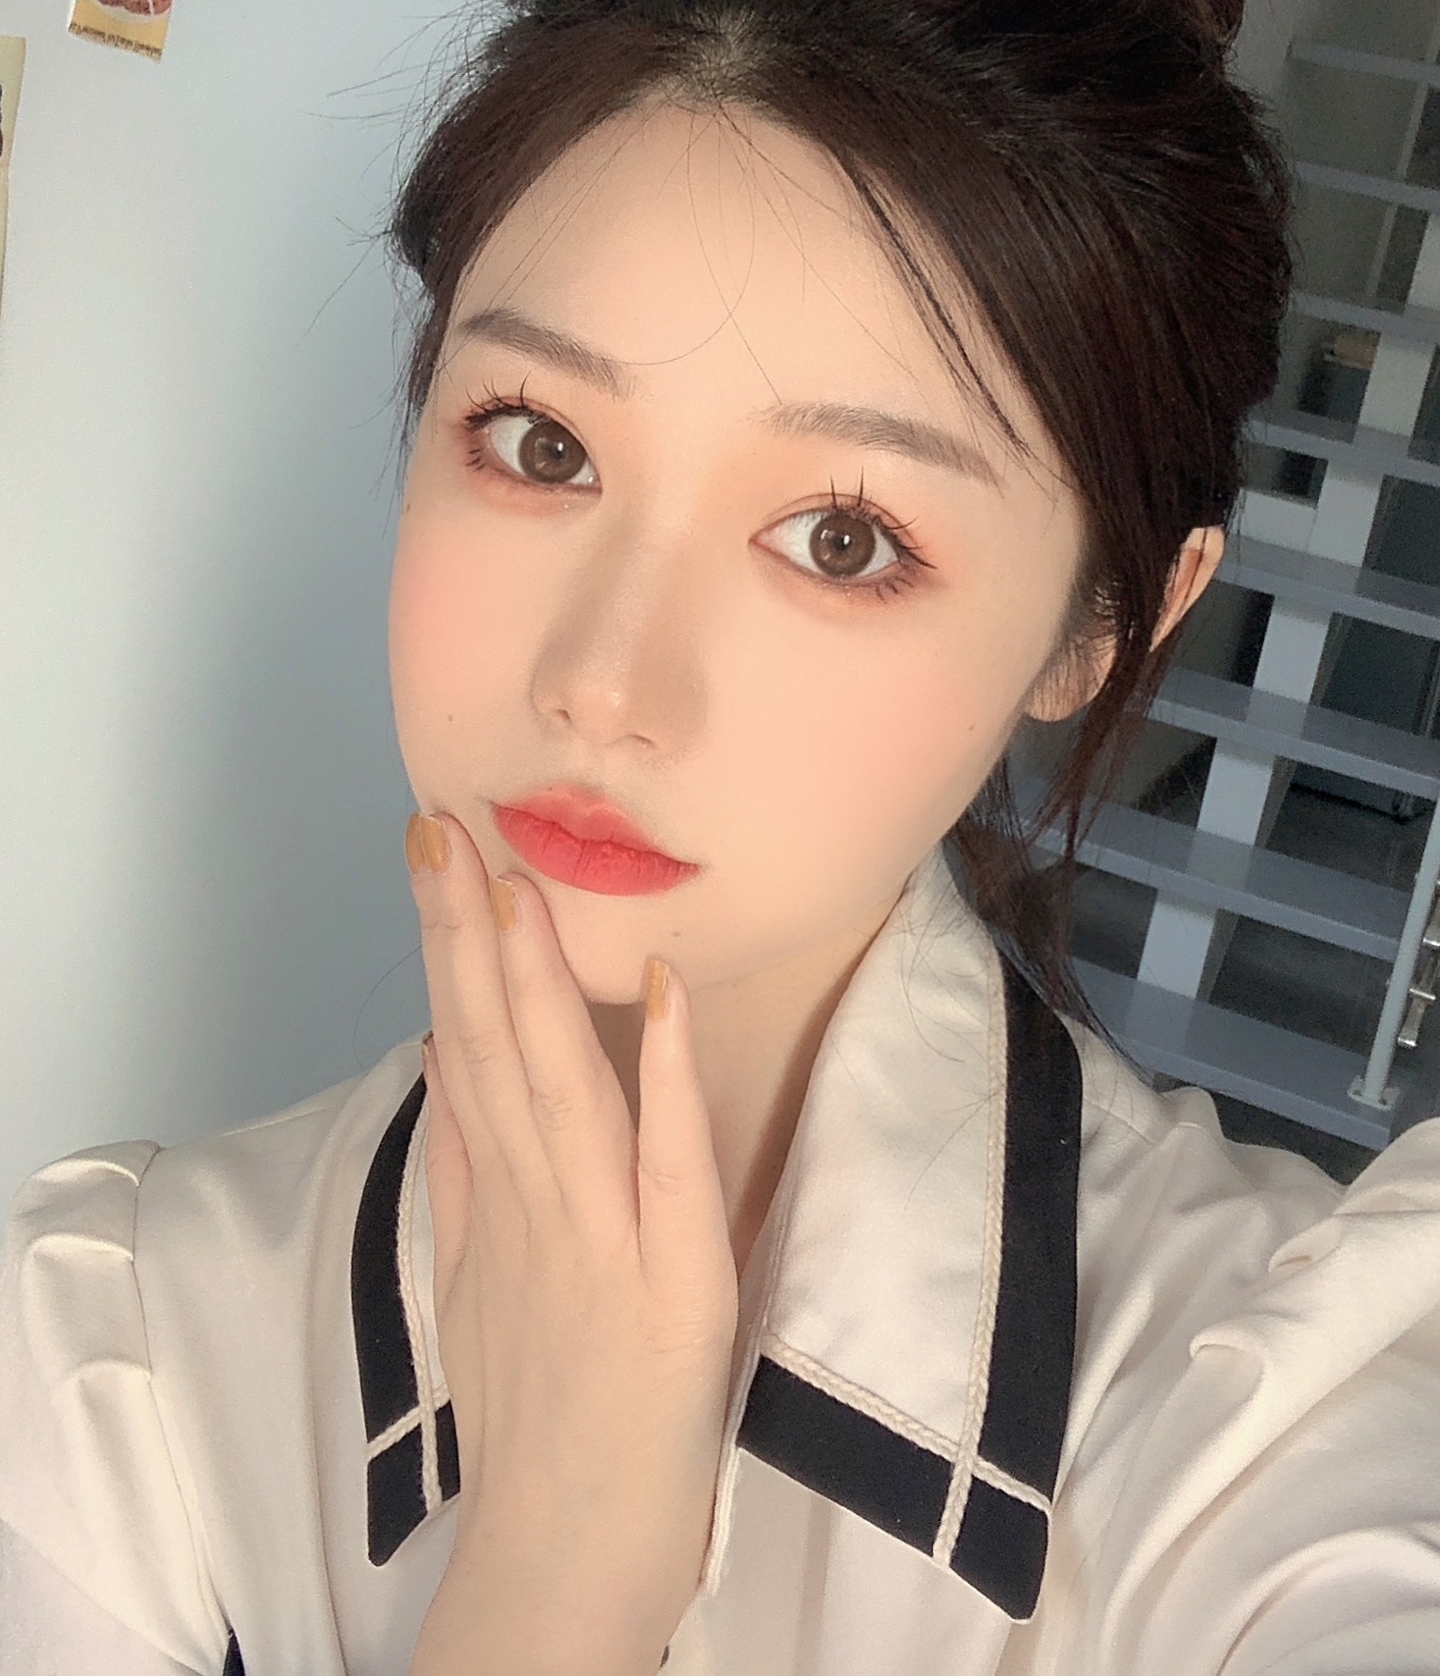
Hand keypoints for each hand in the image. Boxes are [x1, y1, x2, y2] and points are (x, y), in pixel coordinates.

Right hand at [404, 810, 739, 1663]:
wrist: (563, 1566)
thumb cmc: (533, 1422)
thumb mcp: (470, 1287)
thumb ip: (459, 1172)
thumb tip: (443, 1061)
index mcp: (499, 1199)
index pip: (464, 1045)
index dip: (448, 946)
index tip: (436, 851)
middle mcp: (540, 1207)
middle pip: (495, 1052)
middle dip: (469, 936)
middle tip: (446, 829)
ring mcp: (602, 1245)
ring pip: (562, 1091)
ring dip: (540, 986)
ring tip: (521, 887)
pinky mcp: (675, 1290)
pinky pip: (671, 1169)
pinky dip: (662, 1079)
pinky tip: (657, 996)